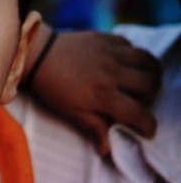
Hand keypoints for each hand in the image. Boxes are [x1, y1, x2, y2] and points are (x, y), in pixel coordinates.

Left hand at [23, 23, 161, 155]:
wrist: (38, 55)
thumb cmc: (52, 86)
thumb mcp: (70, 111)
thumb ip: (92, 128)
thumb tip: (105, 149)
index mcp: (102, 95)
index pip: (138, 113)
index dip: (147, 125)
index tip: (145, 129)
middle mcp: (111, 73)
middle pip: (148, 85)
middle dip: (149, 96)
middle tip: (138, 101)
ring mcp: (109, 53)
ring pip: (147, 61)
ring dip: (149, 73)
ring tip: (141, 81)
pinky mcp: (105, 38)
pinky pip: (130, 45)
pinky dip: (133, 55)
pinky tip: (124, 63)